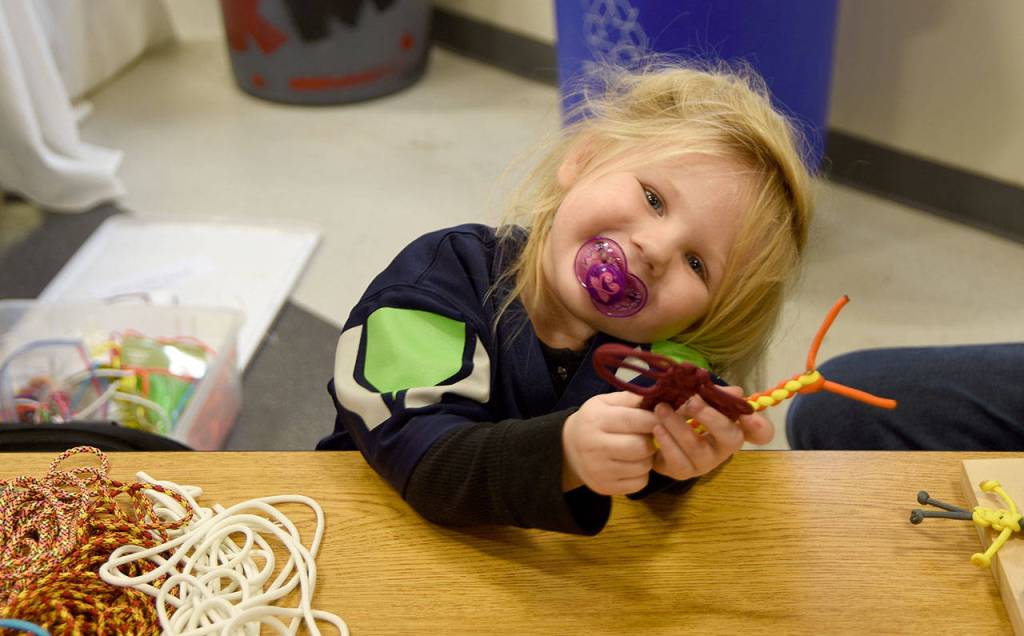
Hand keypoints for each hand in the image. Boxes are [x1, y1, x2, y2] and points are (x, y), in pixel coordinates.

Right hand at [561, 391, 658, 494]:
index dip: (655, 419)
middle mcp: (594, 446)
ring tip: (639, 450)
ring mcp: (598, 470)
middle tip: (648, 436)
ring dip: (648, 458)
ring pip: (643, 466)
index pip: (634, 420)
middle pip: (641, 446)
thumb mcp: (605, 403)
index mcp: (596, 420)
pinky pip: (639, 483)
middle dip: (651, 440)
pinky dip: (642, 474)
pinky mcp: (604, 487)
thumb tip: (659, 396)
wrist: (568, 449)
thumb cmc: (593, 421)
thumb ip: (631, 398)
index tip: (663, 418)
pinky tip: (633, 464)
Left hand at [650, 386, 773, 480]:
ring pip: (697, 448)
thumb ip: (713, 394)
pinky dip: (666, 442)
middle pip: (730, 438)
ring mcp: (704, 463)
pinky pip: (677, 460)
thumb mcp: (695, 398)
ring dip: (678, 426)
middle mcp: (723, 448)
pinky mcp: (683, 472)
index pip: (760, 433)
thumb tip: (735, 391)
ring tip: (662, 409)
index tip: (750, 417)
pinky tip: (657, 428)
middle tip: (691, 400)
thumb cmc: (681, 413)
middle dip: (711, 418)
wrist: (652, 433)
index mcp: (732, 427)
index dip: (761, 427)